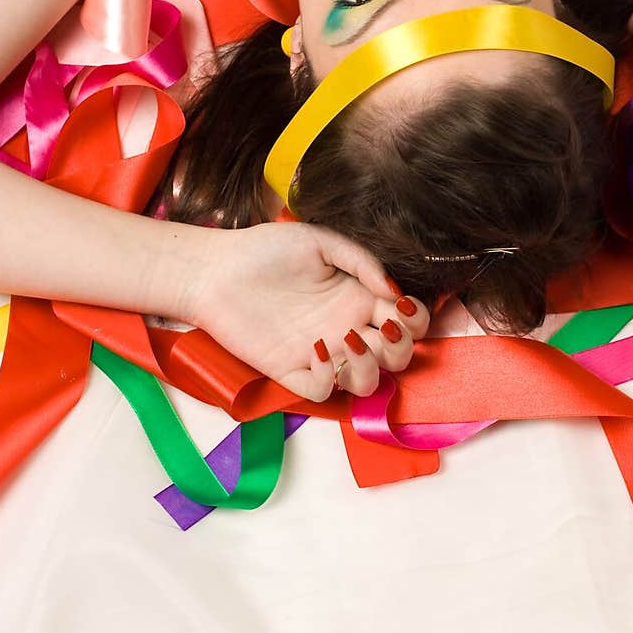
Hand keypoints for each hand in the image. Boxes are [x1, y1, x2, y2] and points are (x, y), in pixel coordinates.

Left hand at [181, 220, 429, 400]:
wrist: (215, 269)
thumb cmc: (266, 250)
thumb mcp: (320, 241)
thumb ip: (361, 261)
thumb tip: (394, 292)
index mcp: (358, 298)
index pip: (406, 322)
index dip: (416, 321)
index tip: (401, 307)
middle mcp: (345, 329)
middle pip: (395, 358)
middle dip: (401, 348)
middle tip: (384, 328)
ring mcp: (320, 353)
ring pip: (366, 383)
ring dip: (370, 367)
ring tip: (351, 339)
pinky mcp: (291, 371)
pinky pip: (323, 390)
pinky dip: (330, 377)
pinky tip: (317, 349)